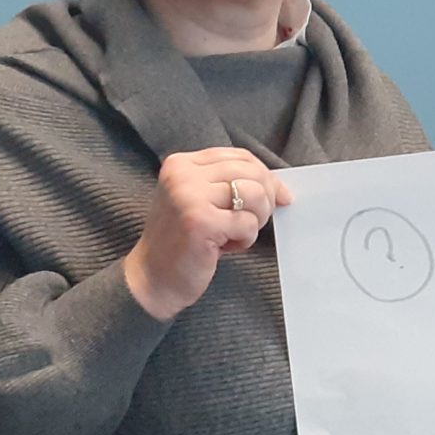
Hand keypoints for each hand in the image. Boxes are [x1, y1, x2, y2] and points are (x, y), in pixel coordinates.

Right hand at [120, 147, 291, 320]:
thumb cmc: (183, 241)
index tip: (279, 197)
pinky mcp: (199, 221)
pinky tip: (224, 248)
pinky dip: (245, 239)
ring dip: (256, 219)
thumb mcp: (202, 201)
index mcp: (181, 163)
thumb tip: (282, 189)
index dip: (266, 176)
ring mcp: (188, 196)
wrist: (153, 278)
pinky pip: (247, 223)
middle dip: (266, 199)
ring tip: (236, 234)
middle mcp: (182, 174)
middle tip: (254, 222)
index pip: (240, 157)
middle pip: (251, 172)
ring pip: (254, 194)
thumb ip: (231, 185)